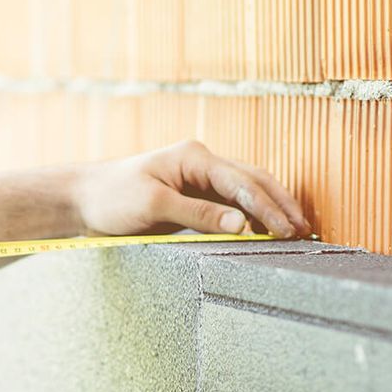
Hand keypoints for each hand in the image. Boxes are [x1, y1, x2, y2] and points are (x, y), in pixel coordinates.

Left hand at [72, 140, 310, 238]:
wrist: (85, 199)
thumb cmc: (112, 197)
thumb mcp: (152, 206)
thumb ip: (197, 214)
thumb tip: (242, 225)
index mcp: (194, 157)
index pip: (243, 182)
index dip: (269, 207)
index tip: (289, 230)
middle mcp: (203, 164)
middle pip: (255, 181)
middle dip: (282, 205)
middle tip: (306, 232)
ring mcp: (201, 180)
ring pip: (249, 191)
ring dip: (273, 210)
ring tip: (298, 234)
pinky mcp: (196, 198)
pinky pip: (234, 205)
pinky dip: (255, 217)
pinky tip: (269, 233)